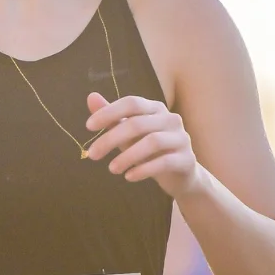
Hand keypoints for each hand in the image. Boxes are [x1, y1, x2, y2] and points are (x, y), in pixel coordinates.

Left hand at [84, 92, 199, 196]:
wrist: (180, 175)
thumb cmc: (149, 151)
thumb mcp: (128, 134)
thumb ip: (112, 118)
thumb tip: (91, 97)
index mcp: (156, 109)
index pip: (131, 103)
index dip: (109, 112)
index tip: (88, 126)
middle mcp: (170, 119)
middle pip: (137, 124)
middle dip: (111, 139)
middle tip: (92, 155)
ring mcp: (181, 138)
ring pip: (152, 142)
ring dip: (127, 156)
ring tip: (111, 168)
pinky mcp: (186, 159)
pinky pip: (164, 162)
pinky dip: (144, 170)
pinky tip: (128, 177)